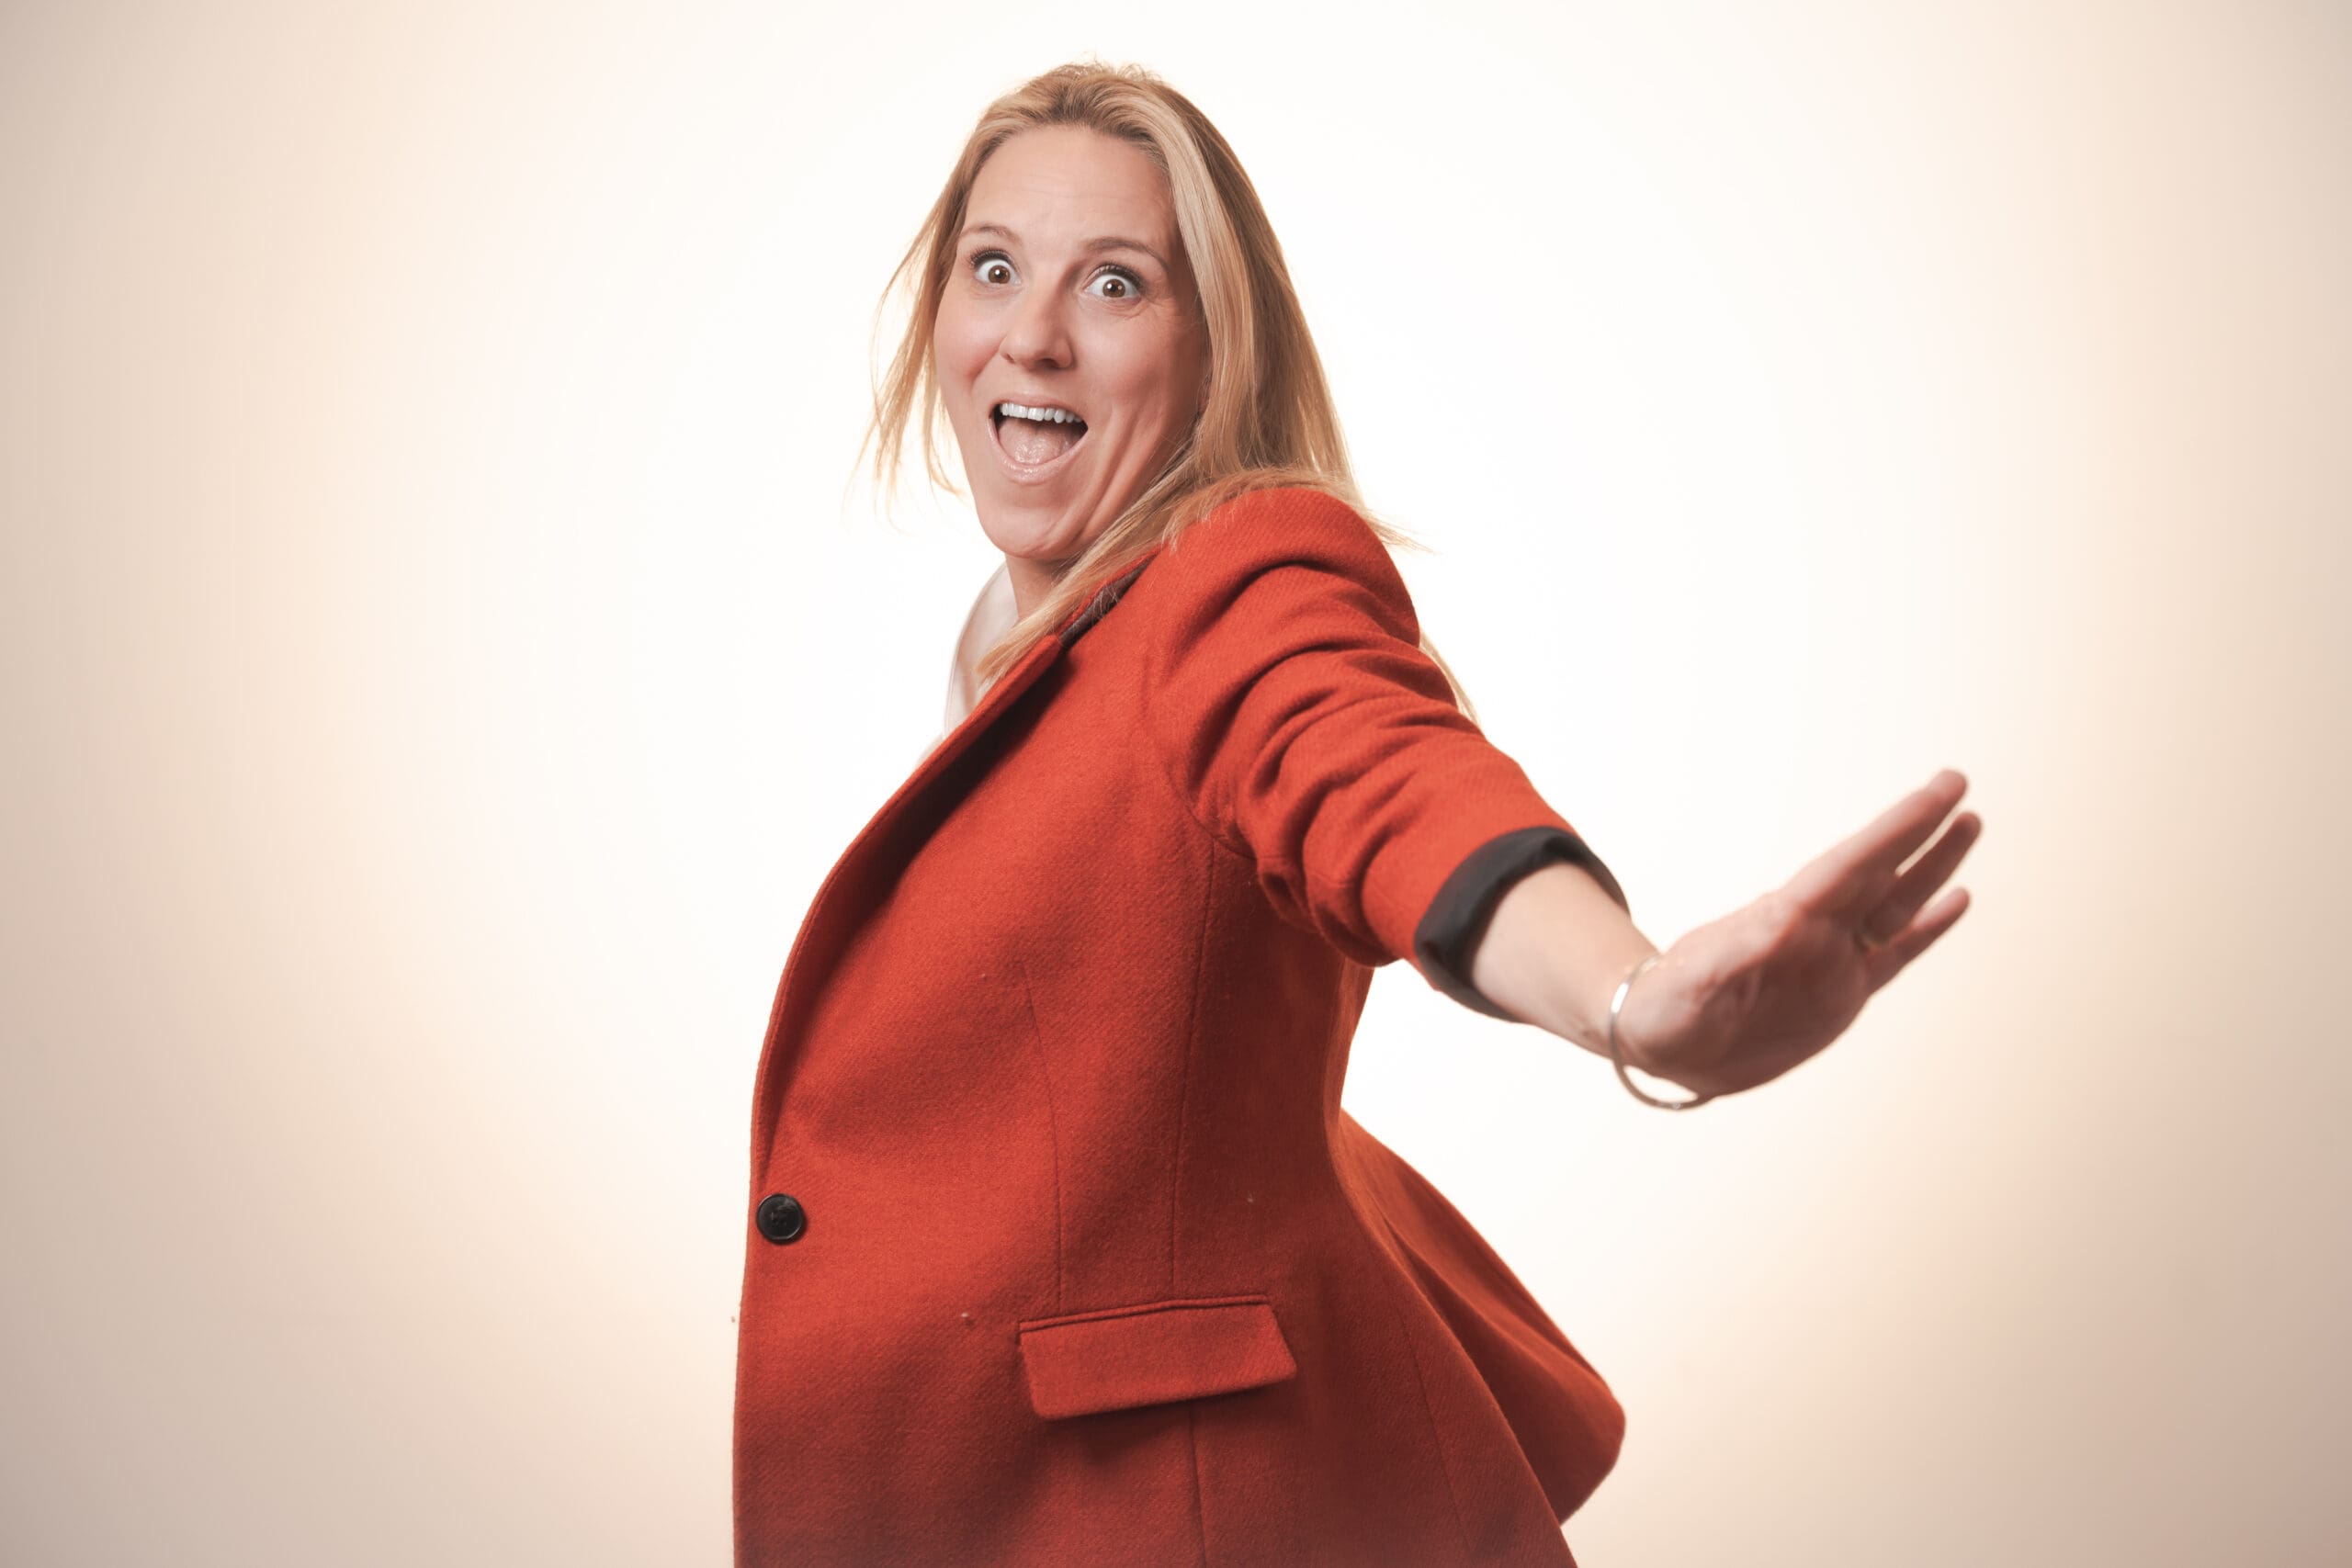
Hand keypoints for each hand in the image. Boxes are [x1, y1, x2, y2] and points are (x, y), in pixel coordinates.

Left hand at [1613, 769, 1980, 1098]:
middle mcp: (1814, 931)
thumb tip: (1776, 927)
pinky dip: (1928, 928)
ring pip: (1896, 904)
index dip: (1894, 829)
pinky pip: (1896, 954)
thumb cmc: (1662, 1009)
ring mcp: (1831, 959)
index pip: (1849, 866)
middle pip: (1879, 871)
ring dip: (1932, 868)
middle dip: (1918, 831)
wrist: (1659, 1040)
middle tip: (1957, 782)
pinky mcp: (1841, 995)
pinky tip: (1957, 901)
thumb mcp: (1688, 987)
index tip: (1936, 792)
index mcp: (1782, 921)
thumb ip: (1730, 960)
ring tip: (1968, 825)